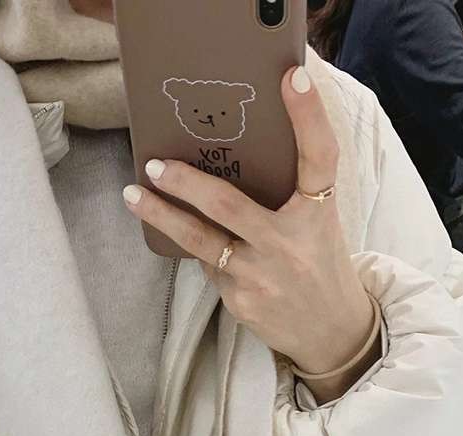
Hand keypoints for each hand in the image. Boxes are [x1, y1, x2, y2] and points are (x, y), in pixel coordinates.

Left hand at [122, 66, 378, 403]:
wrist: (330, 331)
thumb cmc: (318, 264)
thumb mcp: (318, 225)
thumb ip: (288, 196)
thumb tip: (229, 160)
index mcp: (318, 214)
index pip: (319, 157)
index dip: (309, 116)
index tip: (293, 77)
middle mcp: (289, 243)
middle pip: (229, 205)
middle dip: (186, 183)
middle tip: (155, 164)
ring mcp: (261, 275)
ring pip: (200, 240)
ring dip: (161, 216)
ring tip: (133, 195)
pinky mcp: (240, 300)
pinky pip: (205, 264)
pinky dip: (192, 246)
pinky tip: (178, 232)